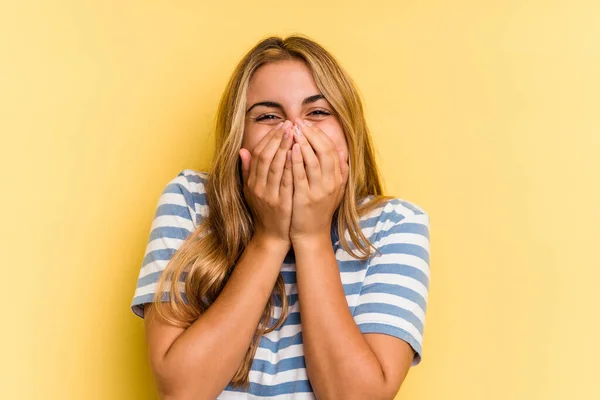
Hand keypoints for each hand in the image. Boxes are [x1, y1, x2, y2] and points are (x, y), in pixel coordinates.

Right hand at [239, 120, 294, 246]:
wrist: (272, 236)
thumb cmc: (264, 210)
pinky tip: (298, 154)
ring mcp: (269, 196)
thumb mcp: (251, 191)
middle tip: (289, 124)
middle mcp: (258, 188)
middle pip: (266, 157)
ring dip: (285, 148)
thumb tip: (242, 150)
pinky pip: (287, 181)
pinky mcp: (282, 203)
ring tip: (295, 133)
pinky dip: (291, 166)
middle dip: (278, 139)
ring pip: (276, 167)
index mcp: (252, 182)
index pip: (258, 154)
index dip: (268, 138)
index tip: (280, 125)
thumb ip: (248, 171)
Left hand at [289, 118, 348, 243]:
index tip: (307, 124)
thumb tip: (343, 152)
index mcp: (338, 179)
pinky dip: (297, 160)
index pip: (331, 149)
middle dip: (311, 134)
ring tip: (293, 129)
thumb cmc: (319, 210)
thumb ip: (340, 171)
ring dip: (303, 142)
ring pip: (313, 160)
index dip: (319, 134)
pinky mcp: (305, 198)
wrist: (310, 234)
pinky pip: (301, 175)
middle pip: (324, 151)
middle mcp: (331, 183)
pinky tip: (291, 148)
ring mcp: (319, 191)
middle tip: (298, 121)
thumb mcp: (335, 190)